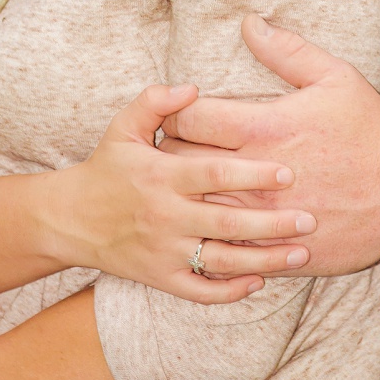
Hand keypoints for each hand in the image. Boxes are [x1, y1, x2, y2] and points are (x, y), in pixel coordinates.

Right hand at [54, 82, 318, 302]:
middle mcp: (165, 215)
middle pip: (226, 222)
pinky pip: (200, 290)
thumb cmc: (106, 167)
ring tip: (300, 254)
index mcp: (161, 175)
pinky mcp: (160, 278)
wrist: (69, 220)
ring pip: (221, 261)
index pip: (214, 174)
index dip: (252, 174)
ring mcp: (164, 251)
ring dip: (263, 261)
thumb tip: (193, 87)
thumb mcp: (123, 126)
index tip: (289, 172)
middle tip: (310, 218)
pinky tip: (258, 282)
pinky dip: (230, 291)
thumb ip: (157, 101)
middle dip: (271, 223)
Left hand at [162, 14, 379, 276]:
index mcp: (264, 128)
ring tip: (191, 187)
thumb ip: (287, 50)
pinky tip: (217, 226)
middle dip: (173, 154)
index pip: (187, 119)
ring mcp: (264, 218)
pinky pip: (228, 249)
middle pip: (182, 165)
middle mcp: (255, 174)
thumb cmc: (371, 132)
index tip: (181, 114)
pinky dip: (216, 236)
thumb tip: (249, 23)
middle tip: (179, 149)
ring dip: (189, 197)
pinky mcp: (277, 250)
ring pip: (198, 211)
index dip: (174, 114)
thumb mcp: (335, 78)